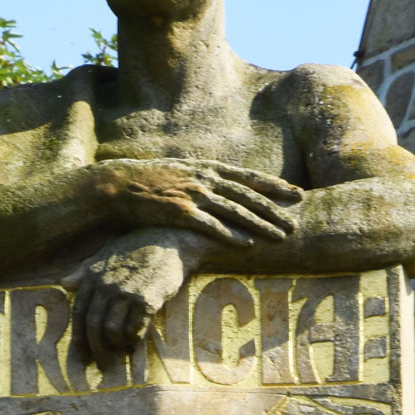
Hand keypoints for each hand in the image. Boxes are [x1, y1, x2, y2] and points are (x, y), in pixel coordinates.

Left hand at [65, 230, 192, 370]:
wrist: (168, 240)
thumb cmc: (135, 248)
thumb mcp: (105, 255)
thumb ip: (83, 271)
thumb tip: (63, 282)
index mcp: (93, 276)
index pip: (79, 313)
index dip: (79, 337)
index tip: (82, 355)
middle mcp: (107, 285)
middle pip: (94, 326)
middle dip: (96, 350)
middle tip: (102, 365)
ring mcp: (126, 292)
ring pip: (113, 330)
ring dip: (116, 345)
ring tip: (122, 350)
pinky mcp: (147, 299)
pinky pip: (135, 328)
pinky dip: (133, 339)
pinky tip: (136, 340)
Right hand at [89, 157, 301, 247]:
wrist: (117, 185)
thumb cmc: (148, 181)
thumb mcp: (181, 172)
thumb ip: (203, 178)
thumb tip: (221, 187)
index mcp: (207, 168)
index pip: (248, 177)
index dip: (274, 185)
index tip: (296, 193)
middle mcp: (204, 179)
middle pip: (248, 195)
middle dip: (276, 209)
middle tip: (297, 222)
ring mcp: (193, 195)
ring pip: (236, 211)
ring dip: (261, 225)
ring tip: (281, 236)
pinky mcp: (179, 213)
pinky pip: (211, 227)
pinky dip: (231, 236)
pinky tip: (247, 246)